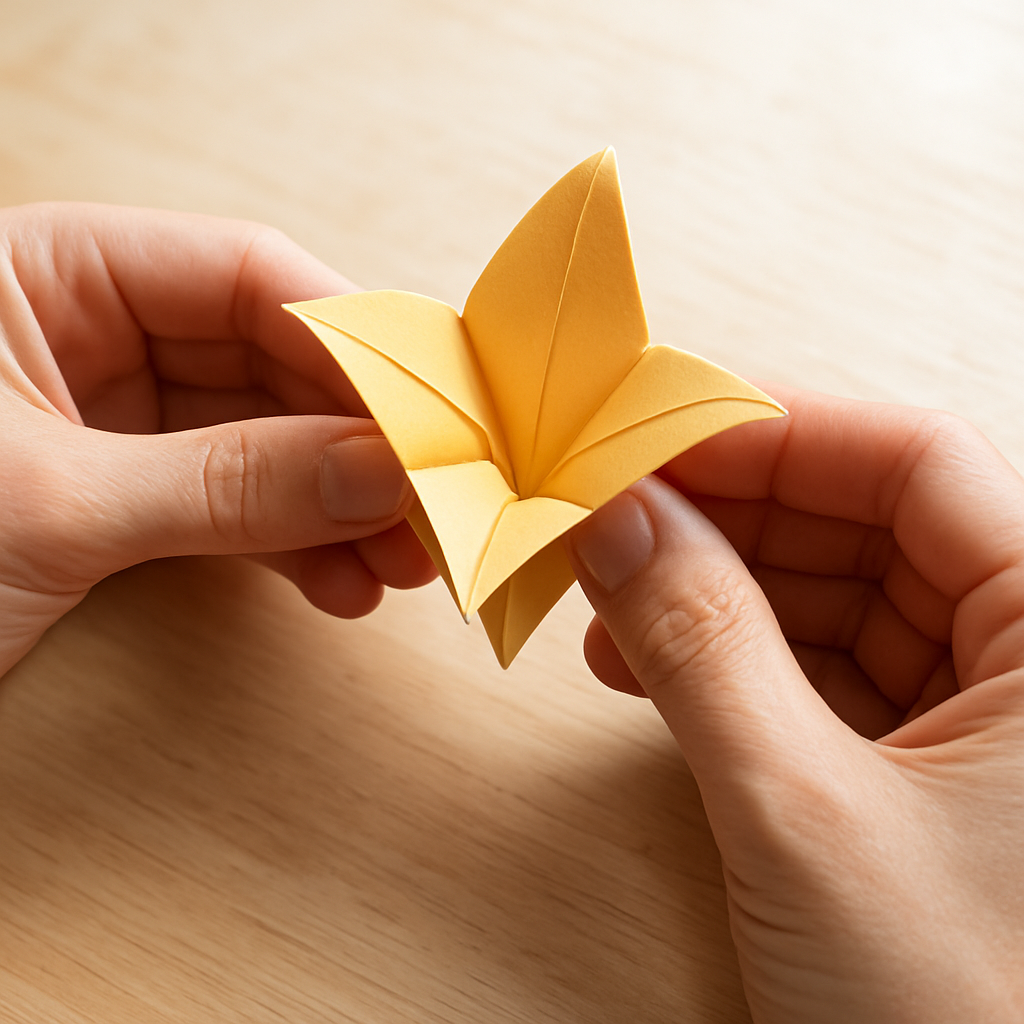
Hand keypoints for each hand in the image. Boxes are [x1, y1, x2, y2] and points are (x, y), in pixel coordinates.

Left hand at [0, 202, 435, 677]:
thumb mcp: (54, 507)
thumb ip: (229, 482)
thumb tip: (383, 469)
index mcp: (50, 272)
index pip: (247, 276)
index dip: (353, 345)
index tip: (435, 414)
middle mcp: (89, 331)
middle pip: (272, 364)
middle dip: (360, 443)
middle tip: (435, 505)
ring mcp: (112, 416)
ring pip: (264, 440)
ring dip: (341, 505)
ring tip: (404, 566)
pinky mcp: (122, 492)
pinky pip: (232, 501)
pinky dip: (291, 545)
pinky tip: (340, 587)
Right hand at [566, 385, 1023, 1022]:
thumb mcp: (803, 816)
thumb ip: (700, 647)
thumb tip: (614, 519)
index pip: (914, 461)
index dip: (773, 433)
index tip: (651, 436)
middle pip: (865, 521)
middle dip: (723, 515)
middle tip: (607, 516)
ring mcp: (984, 715)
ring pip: (834, 595)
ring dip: (712, 588)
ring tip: (607, 600)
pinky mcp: (927, 768)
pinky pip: (822, 670)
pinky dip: (732, 658)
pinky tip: (651, 663)